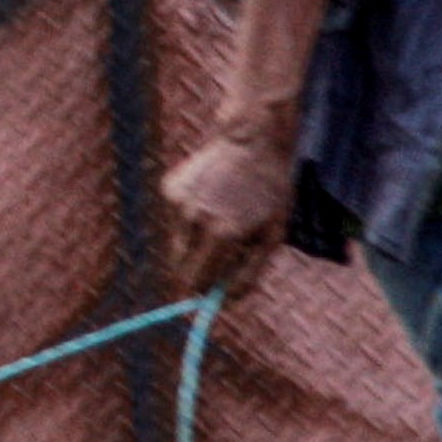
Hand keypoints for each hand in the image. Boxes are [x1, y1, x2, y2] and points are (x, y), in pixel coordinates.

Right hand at [161, 125, 298, 293]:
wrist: (252, 138)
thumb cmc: (269, 190)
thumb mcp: (271, 236)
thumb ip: (248, 274)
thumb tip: (224, 302)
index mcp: (222, 236)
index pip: (197, 283)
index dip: (203, 291)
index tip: (210, 290)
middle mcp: (195, 220)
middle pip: (180, 268)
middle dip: (197, 268)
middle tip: (219, 253)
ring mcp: (179, 203)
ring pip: (178, 243)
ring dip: (195, 239)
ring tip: (221, 212)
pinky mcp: (169, 189)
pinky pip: (175, 219)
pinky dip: (189, 215)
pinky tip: (210, 194)